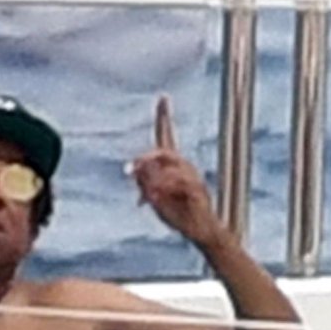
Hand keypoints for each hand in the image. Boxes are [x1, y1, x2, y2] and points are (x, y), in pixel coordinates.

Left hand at [130, 94, 227, 247]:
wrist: (200, 231)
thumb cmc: (178, 214)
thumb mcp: (153, 198)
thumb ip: (143, 182)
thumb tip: (134, 169)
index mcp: (173, 165)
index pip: (168, 135)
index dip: (165, 117)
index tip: (163, 97)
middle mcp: (185, 165)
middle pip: (164, 149)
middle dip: (145, 159)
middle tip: (130, 171)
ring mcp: (193, 175)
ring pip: (170, 164)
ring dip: (153, 179)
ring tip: (146, 196)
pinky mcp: (198, 188)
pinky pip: (178, 181)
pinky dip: (163, 188)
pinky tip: (154, 198)